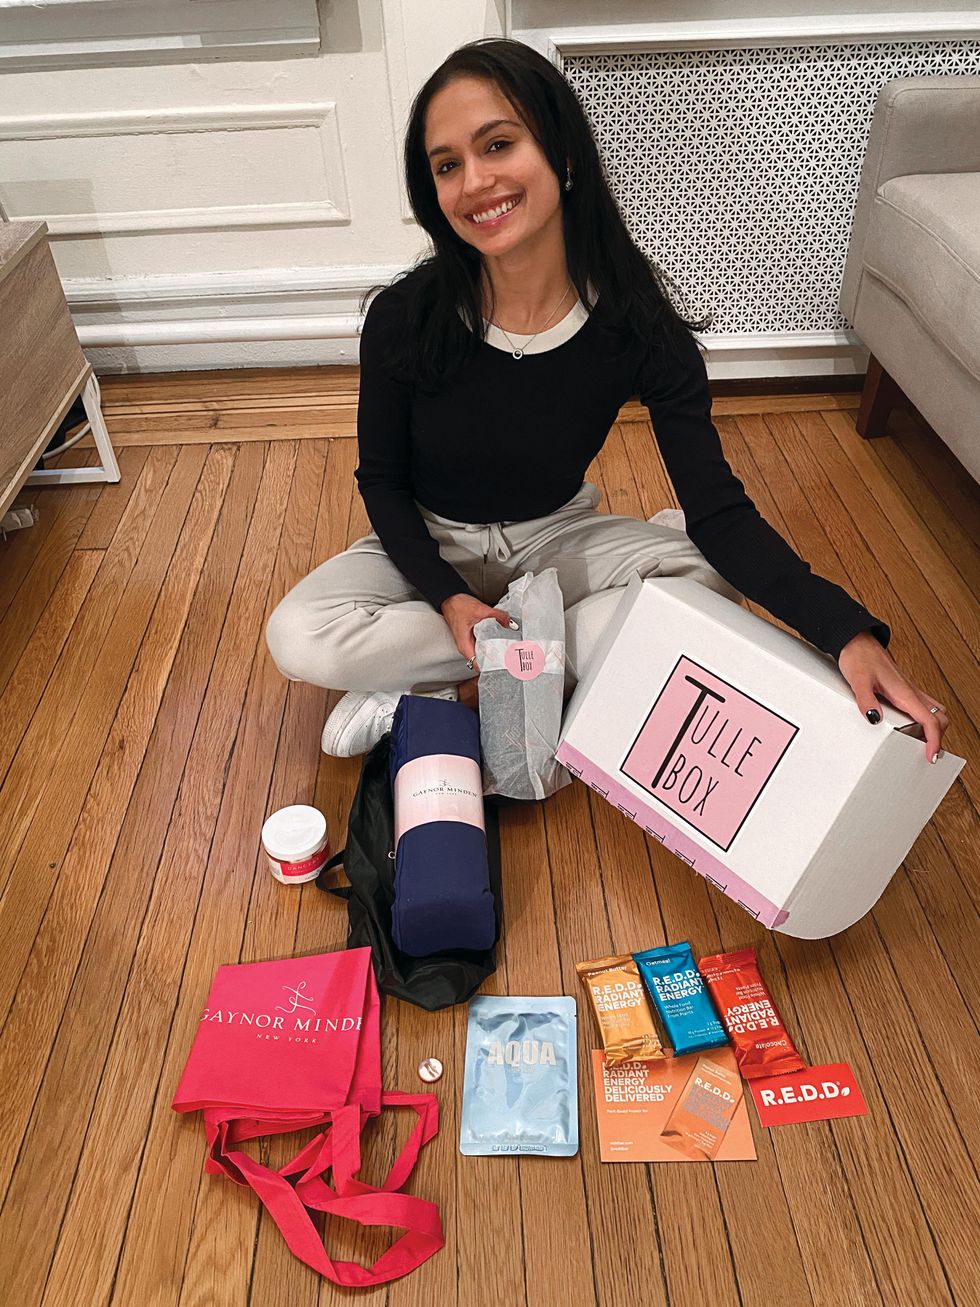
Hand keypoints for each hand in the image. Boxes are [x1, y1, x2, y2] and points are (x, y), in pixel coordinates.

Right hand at [440, 593, 512, 668]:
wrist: (450, 597)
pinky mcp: (471, 636)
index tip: (502, 665)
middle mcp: (466, 647)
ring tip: (507, 648)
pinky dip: (491, 641)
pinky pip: (483, 643)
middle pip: (483, 659)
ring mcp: (468, 642)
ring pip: (483, 651)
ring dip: (494, 650)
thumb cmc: (457, 606)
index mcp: (465, 646)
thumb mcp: (480, 610)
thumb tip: (509, 623)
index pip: (479, 665)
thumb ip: (497, 616)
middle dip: (496, 659)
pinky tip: (499, 638)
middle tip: (509, 657)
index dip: (491, 666)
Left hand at [838, 630, 948, 761]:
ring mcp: (908, 690)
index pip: (930, 720)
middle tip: (928, 752)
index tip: (932, 755)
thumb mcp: (858, 681)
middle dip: (939, 736)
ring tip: (923, 742)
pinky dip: (925, 719)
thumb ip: (866, 701)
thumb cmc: (858, 657)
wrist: (856, 641)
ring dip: (934, 727)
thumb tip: (875, 719)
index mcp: (904, 692)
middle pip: (940, 717)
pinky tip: (912, 725)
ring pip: (934, 710)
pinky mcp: (903, 688)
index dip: (935, 740)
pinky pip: (923, 705)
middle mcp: (911, 691)